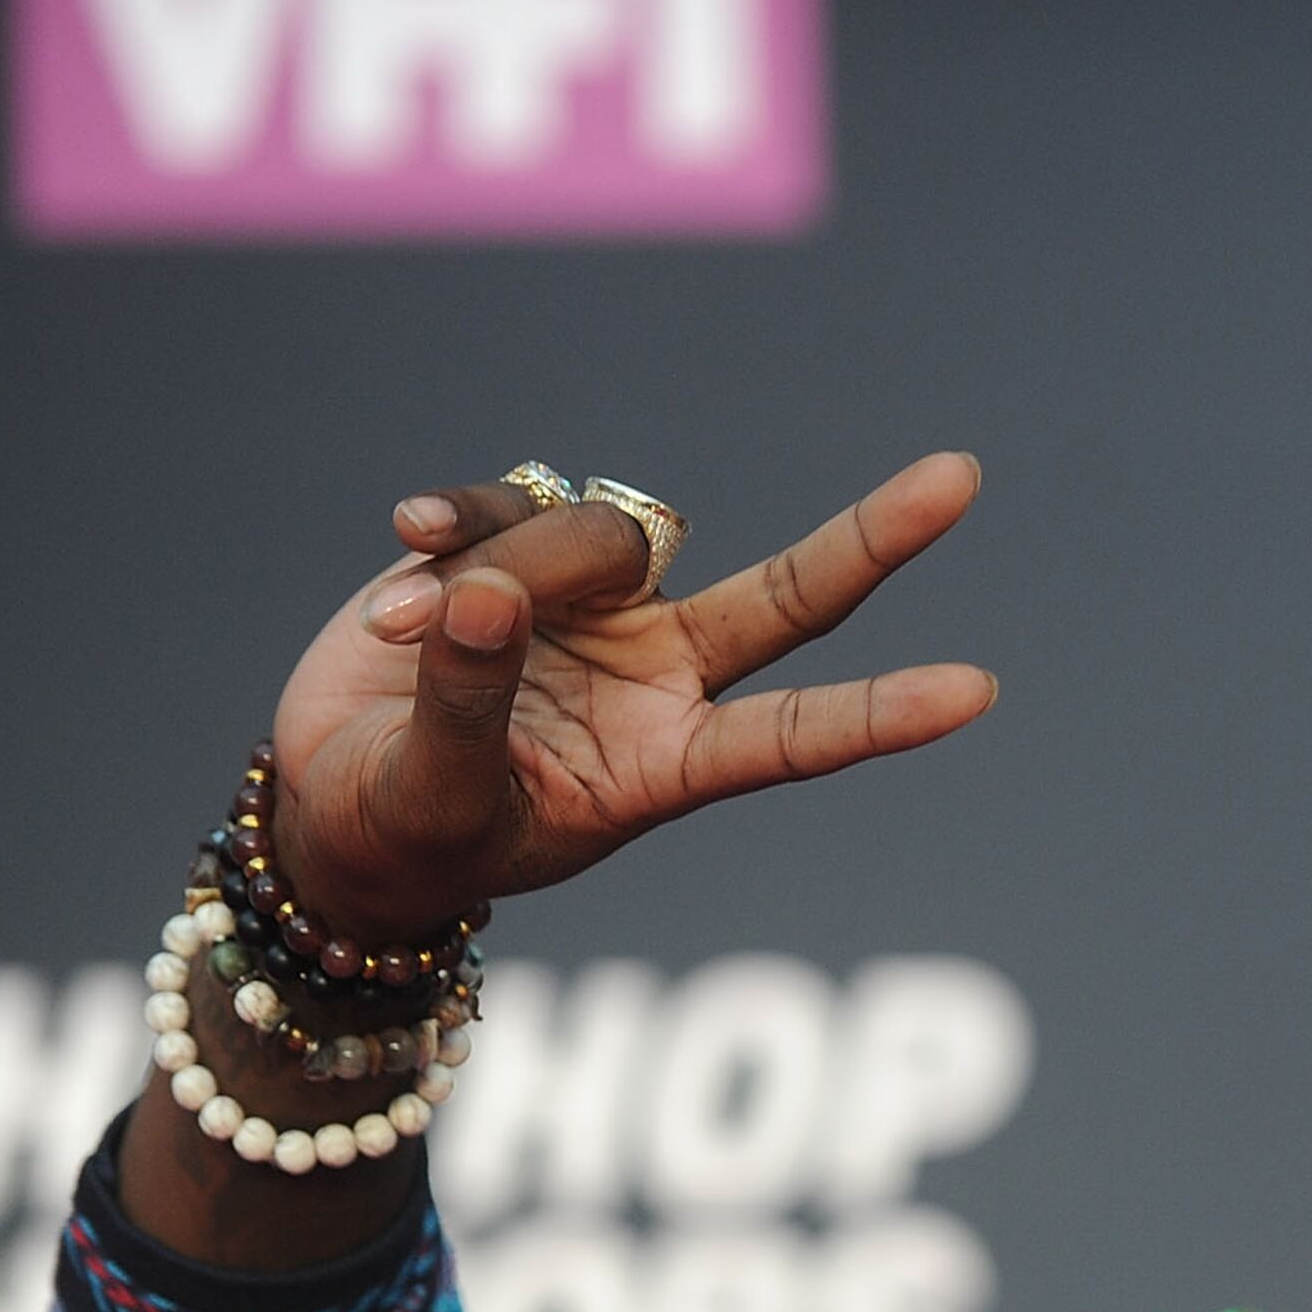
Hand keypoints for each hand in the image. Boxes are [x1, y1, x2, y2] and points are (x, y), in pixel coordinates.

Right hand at [266, 453, 995, 936]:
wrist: (334, 801)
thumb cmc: (406, 833)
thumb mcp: (436, 797)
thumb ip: (468, 704)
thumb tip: (489, 596)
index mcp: (668, 761)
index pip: (794, 736)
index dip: (881, 716)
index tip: (977, 694)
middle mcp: (661, 674)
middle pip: (788, 598)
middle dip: (874, 538)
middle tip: (963, 478)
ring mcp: (601, 607)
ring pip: (598, 537)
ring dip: (502, 567)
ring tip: (404, 628)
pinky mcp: (523, 552)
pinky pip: (511, 502)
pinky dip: (460, 519)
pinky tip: (409, 542)